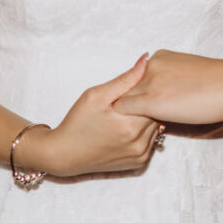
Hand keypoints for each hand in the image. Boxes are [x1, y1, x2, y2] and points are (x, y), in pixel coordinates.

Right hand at [35, 54, 161, 175]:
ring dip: (146, 118)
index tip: (130, 90)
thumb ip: (125, 79)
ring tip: (125, 115)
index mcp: (131, 125)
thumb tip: (146, 60)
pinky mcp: (139, 162)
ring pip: (156, 127)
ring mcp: (141, 154)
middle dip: (146, 104)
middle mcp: (139, 142)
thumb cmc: (78, 122)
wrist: (65, 154)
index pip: (154, 100)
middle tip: (125, 102)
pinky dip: (143, 132)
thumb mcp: (96, 95)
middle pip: (157, 113)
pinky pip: (151, 140)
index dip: (144, 91)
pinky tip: (126, 128)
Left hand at [116, 50, 222, 125]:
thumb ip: (171, 78)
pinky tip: (130, 129)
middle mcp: (150, 66)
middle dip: (130, 102)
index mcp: (160, 57)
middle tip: (131, 119)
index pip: (137, 76)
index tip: (142, 107)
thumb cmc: (220, 83)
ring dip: (127, 112)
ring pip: (124, 98)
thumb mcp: (189, 72)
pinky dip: (125, 119)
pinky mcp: (150, 100)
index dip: (139, 93)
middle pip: (128, 86)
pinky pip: (124, 109)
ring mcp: (149, 82)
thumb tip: (167, 93)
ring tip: (129, 125)